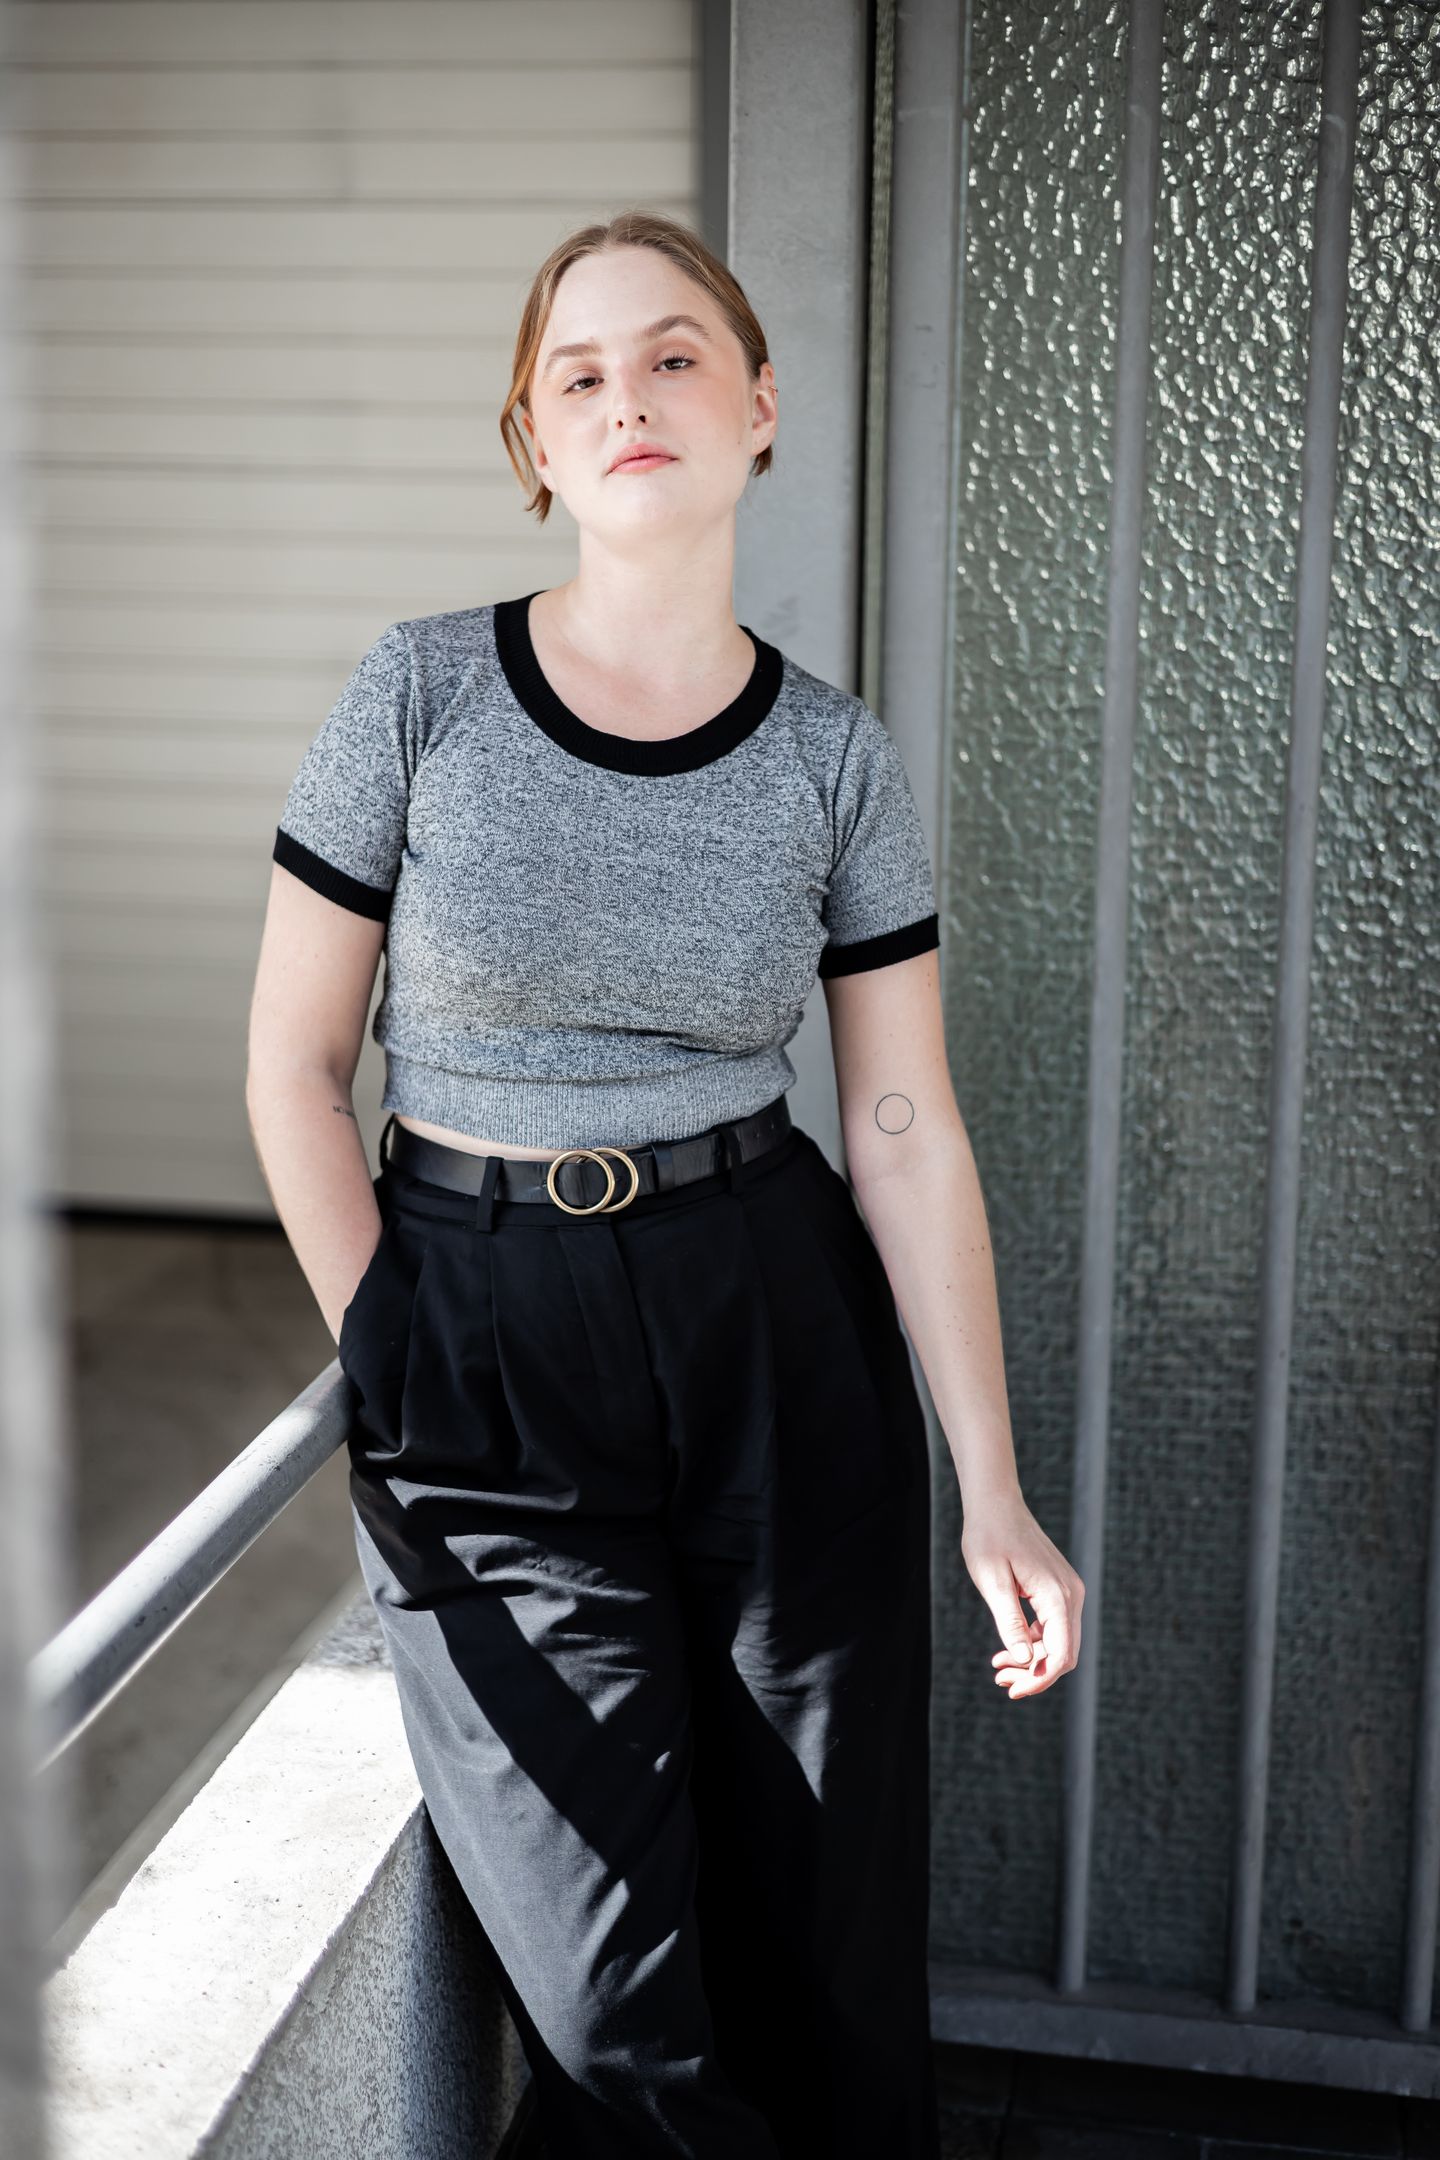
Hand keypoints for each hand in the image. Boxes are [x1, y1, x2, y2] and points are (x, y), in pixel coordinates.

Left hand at [960, 1487, 1083, 1699]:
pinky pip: (1054, 1626)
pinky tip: (1008, 1650)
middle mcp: (1071, 1594)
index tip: (1011, 1690)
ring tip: (999, 1668)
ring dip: (1033, 1660)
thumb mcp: (993, 1583)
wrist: (996, 1505)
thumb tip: (1025, 1660)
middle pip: (1064, 1653)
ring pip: (1060, 1642)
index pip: (1060, 1654)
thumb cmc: (989, 1539)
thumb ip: (1010, 1622)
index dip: (1039, 1679)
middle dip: (1035, 1674)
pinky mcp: (1059, 1588)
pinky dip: (1034, 1642)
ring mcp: (1068, 1591)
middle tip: (1002, 1682)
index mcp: (1057, 1595)